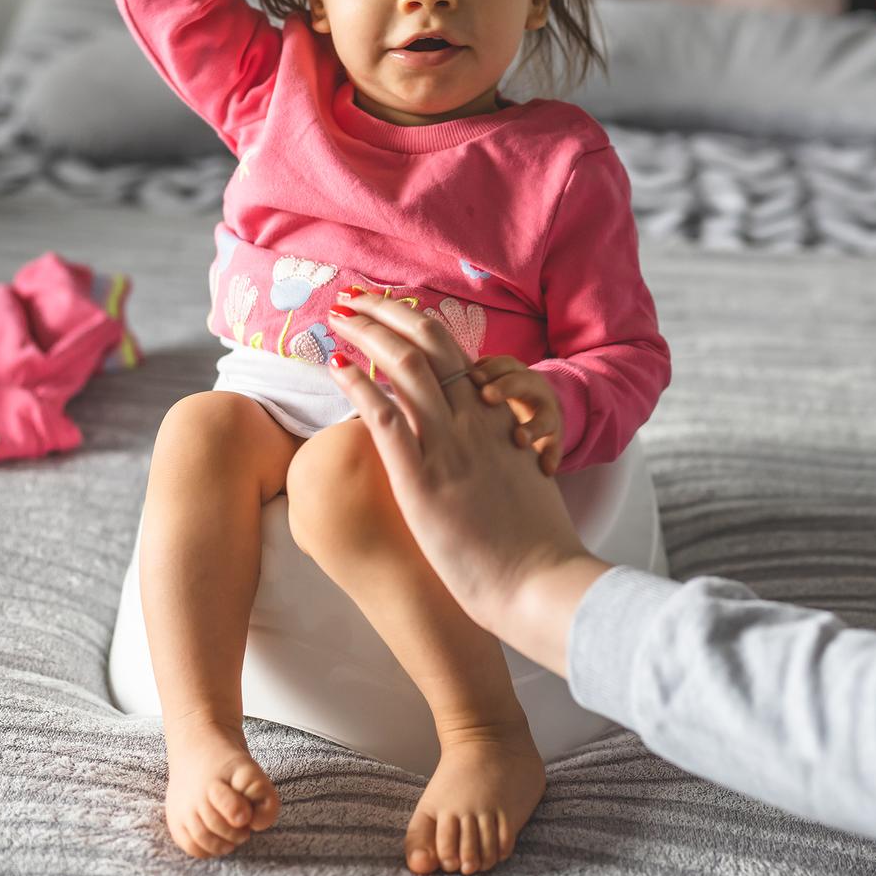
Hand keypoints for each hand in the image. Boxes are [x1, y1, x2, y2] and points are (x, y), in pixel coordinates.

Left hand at [325, 292, 609, 672]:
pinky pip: (383, 416)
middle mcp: (473, 420)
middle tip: (357, 295)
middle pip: (427, 343)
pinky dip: (356, 384)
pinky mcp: (422, 478)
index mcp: (496, 419)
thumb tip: (490, 447)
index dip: (419, 324)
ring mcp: (447, 445)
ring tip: (338, 315)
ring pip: (402, 366)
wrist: (540, 581)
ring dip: (366, 332)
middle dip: (388, 310)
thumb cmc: (534, 544)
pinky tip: (335, 365)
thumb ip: (500, 453)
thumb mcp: (521, 479)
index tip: (393, 310)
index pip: (455, 353)